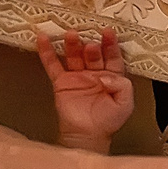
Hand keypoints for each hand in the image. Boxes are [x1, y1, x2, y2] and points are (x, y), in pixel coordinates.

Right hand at [36, 28, 133, 153]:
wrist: (87, 136)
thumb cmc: (108, 121)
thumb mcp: (125, 102)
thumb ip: (121, 85)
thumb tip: (104, 75)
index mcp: (111, 76)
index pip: (112, 56)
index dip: (110, 44)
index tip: (108, 32)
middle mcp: (94, 73)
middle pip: (92, 54)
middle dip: (91, 47)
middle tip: (89, 43)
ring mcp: (77, 76)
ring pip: (74, 55)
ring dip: (72, 44)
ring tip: (70, 35)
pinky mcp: (61, 82)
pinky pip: (53, 65)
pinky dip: (47, 52)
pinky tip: (42, 39)